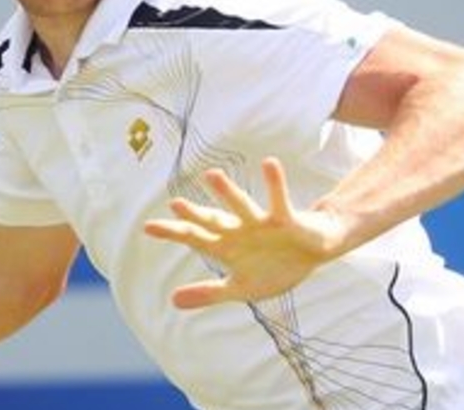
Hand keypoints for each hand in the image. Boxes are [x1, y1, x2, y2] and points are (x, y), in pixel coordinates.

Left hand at [143, 157, 345, 308]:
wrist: (315, 252)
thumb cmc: (276, 266)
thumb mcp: (241, 288)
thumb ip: (208, 293)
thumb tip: (172, 300)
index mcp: (227, 247)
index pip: (196, 237)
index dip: (174, 232)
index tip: (149, 227)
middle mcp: (240, 231)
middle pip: (214, 221)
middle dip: (196, 215)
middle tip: (175, 203)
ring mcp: (262, 224)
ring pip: (242, 207)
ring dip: (228, 193)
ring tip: (211, 175)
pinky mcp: (285, 220)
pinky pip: (279, 200)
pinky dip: (275, 183)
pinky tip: (268, 163)